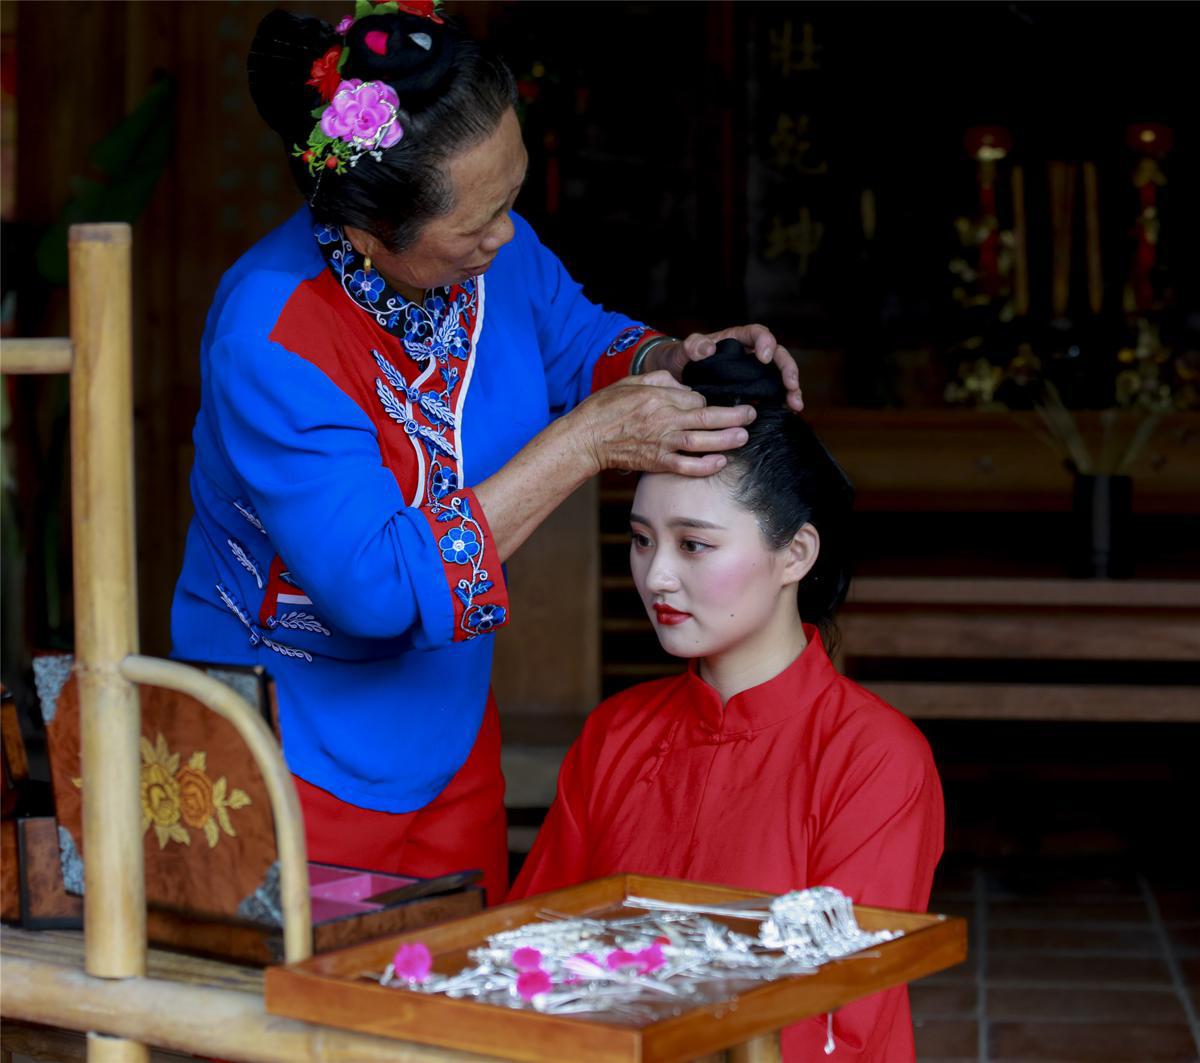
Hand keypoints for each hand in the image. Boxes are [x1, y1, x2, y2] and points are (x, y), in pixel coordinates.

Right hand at [572, 371, 755, 476]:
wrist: (587, 437)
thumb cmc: (606, 408)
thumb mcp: (632, 382)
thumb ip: (661, 380)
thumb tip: (683, 386)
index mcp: (660, 397)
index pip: (696, 398)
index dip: (708, 401)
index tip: (713, 405)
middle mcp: (665, 419)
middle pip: (708, 417)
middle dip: (734, 416)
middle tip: (752, 415)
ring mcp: (663, 442)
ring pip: (703, 441)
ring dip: (727, 439)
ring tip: (744, 436)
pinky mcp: (657, 462)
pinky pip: (687, 465)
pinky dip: (706, 465)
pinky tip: (720, 461)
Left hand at [645, 325, 803, 411]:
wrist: (675, 379)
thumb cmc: (679, 359)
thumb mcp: (682, 350)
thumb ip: (692, 346)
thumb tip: (707, 348)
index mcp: (735, 339)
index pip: (758, 334)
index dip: (766, 343)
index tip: (763, 358)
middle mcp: (748, 355)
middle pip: (777, 356)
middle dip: (788, 370)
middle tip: (791, 386)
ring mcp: (751, 374)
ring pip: (779, 376)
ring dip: (791, 389)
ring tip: (795, 405)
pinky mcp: (751, 391)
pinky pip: (770, 394)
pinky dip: (781, 403)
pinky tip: (787, 414)